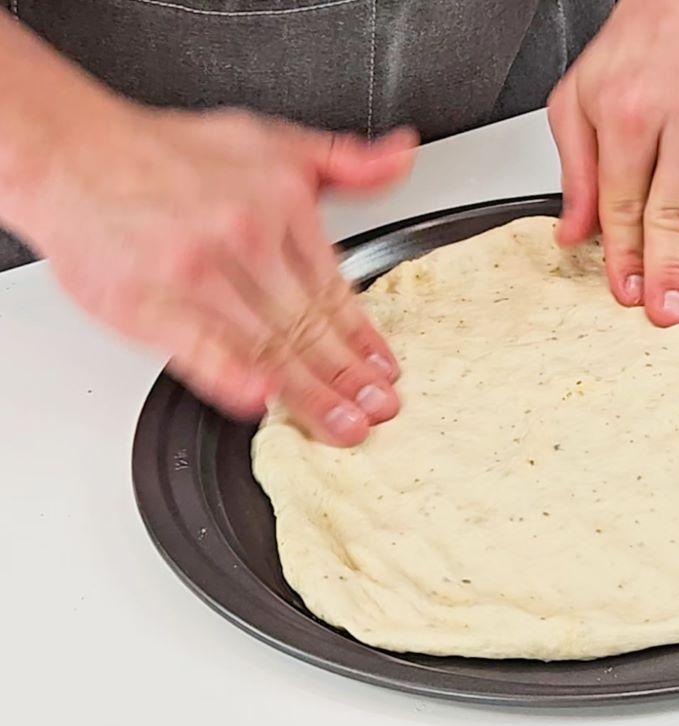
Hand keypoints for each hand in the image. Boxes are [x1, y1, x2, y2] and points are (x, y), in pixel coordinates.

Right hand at [22, 103, 415, 444]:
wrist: (73, 153)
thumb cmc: (168, 155)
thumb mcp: (271, 141)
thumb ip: (344, 160)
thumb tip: (400, 158)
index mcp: (279, 206)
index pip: (334, 286)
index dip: (364, 335)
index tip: (385, 368)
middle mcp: (244, 240)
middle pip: (308, 324)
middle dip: (348, 375)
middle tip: (380, 409)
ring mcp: (196, 276)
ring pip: (266, 346)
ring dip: (310, 393)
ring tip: (345, 425)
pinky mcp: (148, 305)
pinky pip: (199, 349)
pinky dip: (232, 379)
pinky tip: (262, 402)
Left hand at [549, 0, 678, 326]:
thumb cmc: (644, 44)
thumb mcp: (581, 94)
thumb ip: (576, 168)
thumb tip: (573, 234)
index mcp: (631, 109)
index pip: (625, 202)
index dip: (625, 255)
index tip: (626, 291)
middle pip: (675, 213)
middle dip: (671, 272)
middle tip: (669, 312)